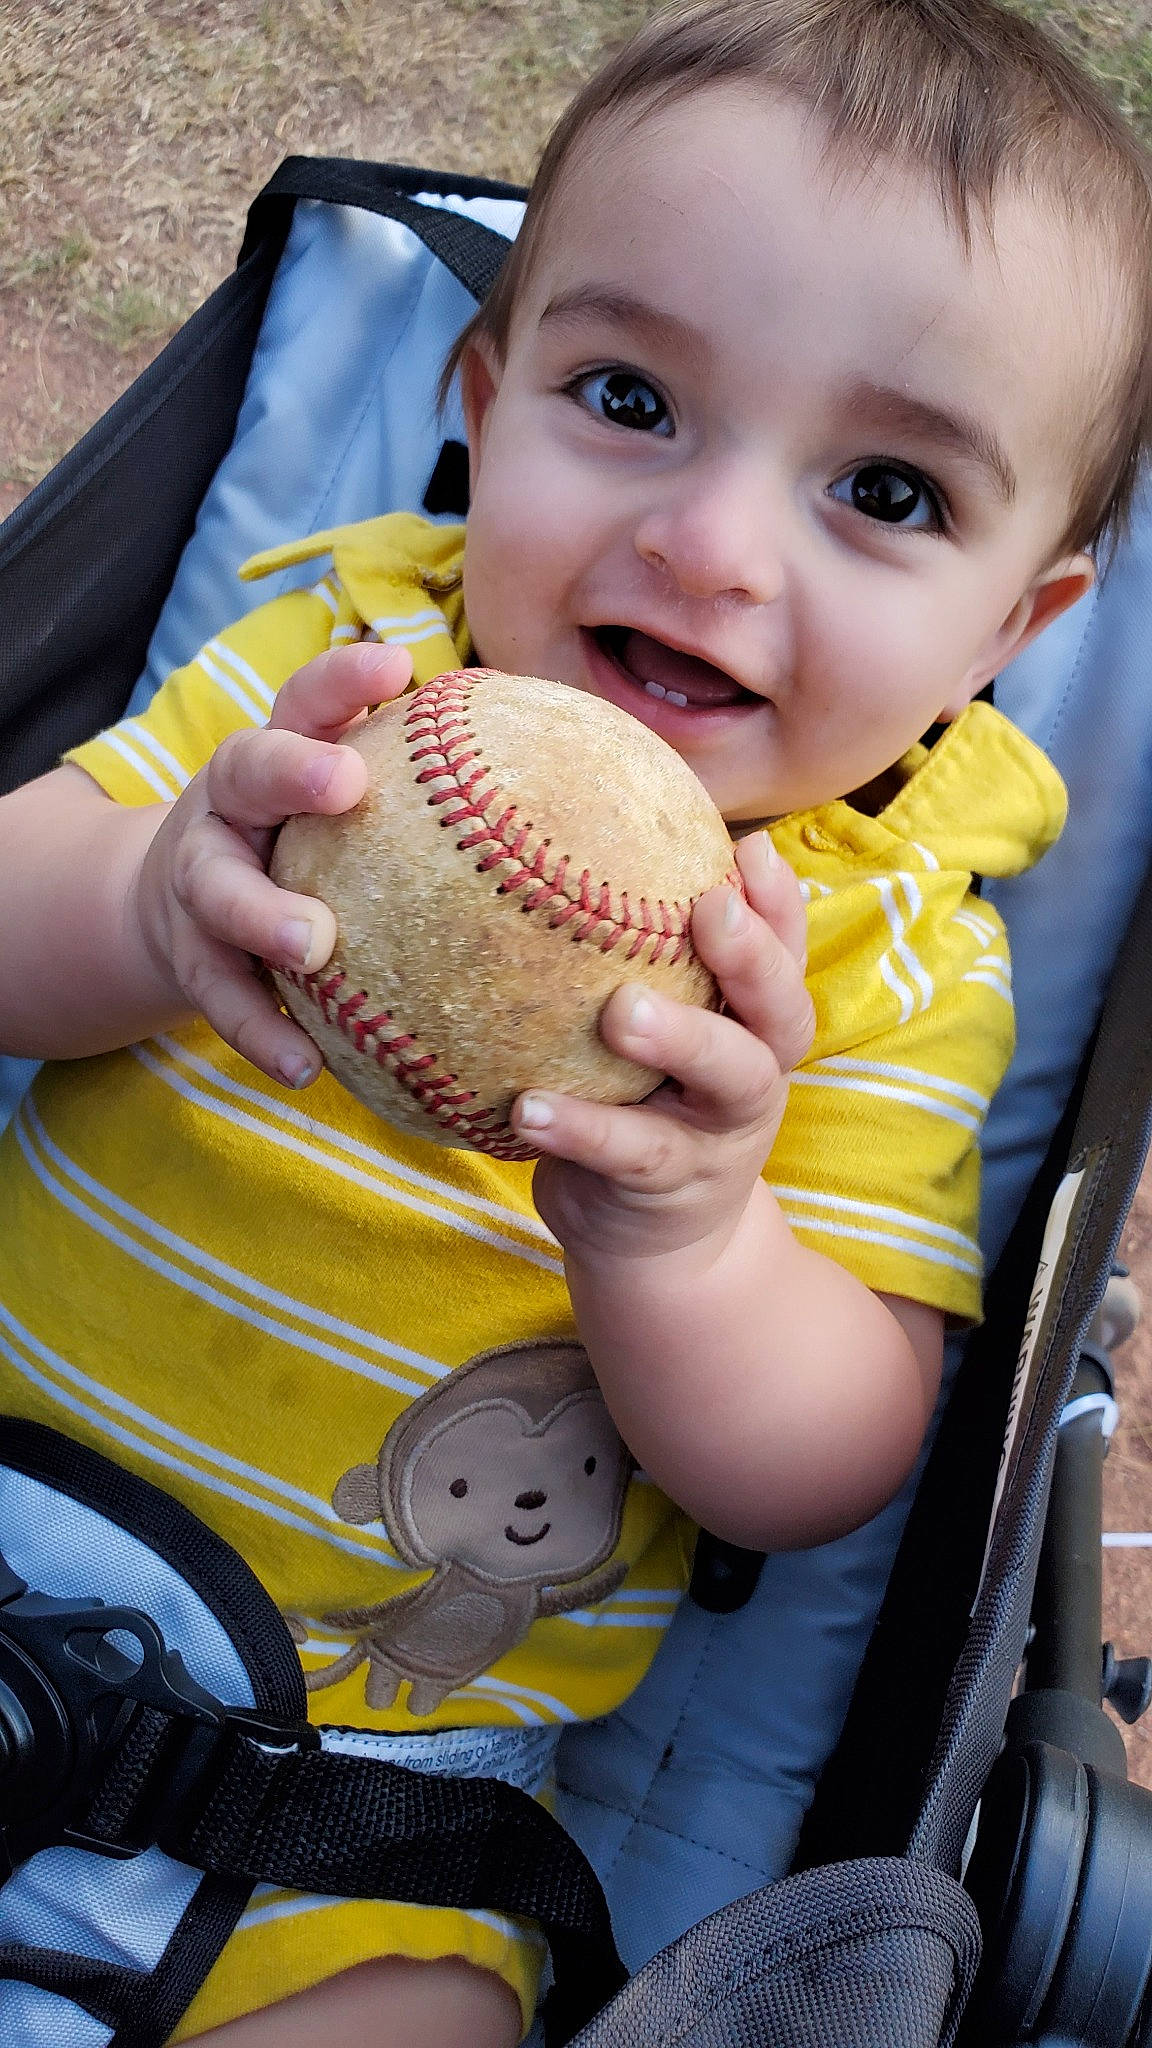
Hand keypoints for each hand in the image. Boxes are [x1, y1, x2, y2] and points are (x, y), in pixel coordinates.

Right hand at [132, 642, 411, 1084]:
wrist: (178, 916)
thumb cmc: (310, 854)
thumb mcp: (353, 817)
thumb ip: (433, 805)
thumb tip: (588, 800)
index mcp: (281, 758)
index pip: (308, 699)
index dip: (345, 676)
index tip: (399, 663)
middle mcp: (230, 806)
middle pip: (246, 768)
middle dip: (294, 768)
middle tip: (347, 782)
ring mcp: (198, 880)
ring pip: (217, 887)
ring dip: (262, 912)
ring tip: (312, 945)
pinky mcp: (187, 957)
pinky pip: (221, 995)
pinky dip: (259, 1029)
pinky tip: (304, 1068)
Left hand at [514, 829, 813, 1261]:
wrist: (656, 1247)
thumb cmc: (643, 1107)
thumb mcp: (658, 1036)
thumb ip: (636, 964)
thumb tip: (562, 850)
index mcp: (755, 1025)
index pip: (784, 952)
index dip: (780, 903)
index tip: (750, 848)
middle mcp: (755, 1072)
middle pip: (782, 1008)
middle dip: (754, 954)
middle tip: (710, 906)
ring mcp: (722, 1133)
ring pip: (729, 1077)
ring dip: (682, 1038)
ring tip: (621, 1011)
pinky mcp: (671, 1186)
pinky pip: (630, 1152)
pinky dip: (581, 1128)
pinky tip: (527, 1108)